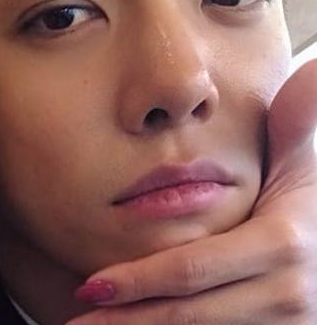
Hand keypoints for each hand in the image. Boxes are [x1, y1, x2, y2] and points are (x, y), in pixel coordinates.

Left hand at [66, 59, 316, 324]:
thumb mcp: (308, 166)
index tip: (89, 284)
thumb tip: (310, 69)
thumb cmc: (313, 207)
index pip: (191, 268)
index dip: (137, 280)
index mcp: (282, 244)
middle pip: (186, 313)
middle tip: (74, 320)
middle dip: (125, 320)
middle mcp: (287, 294)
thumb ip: (297, 127)